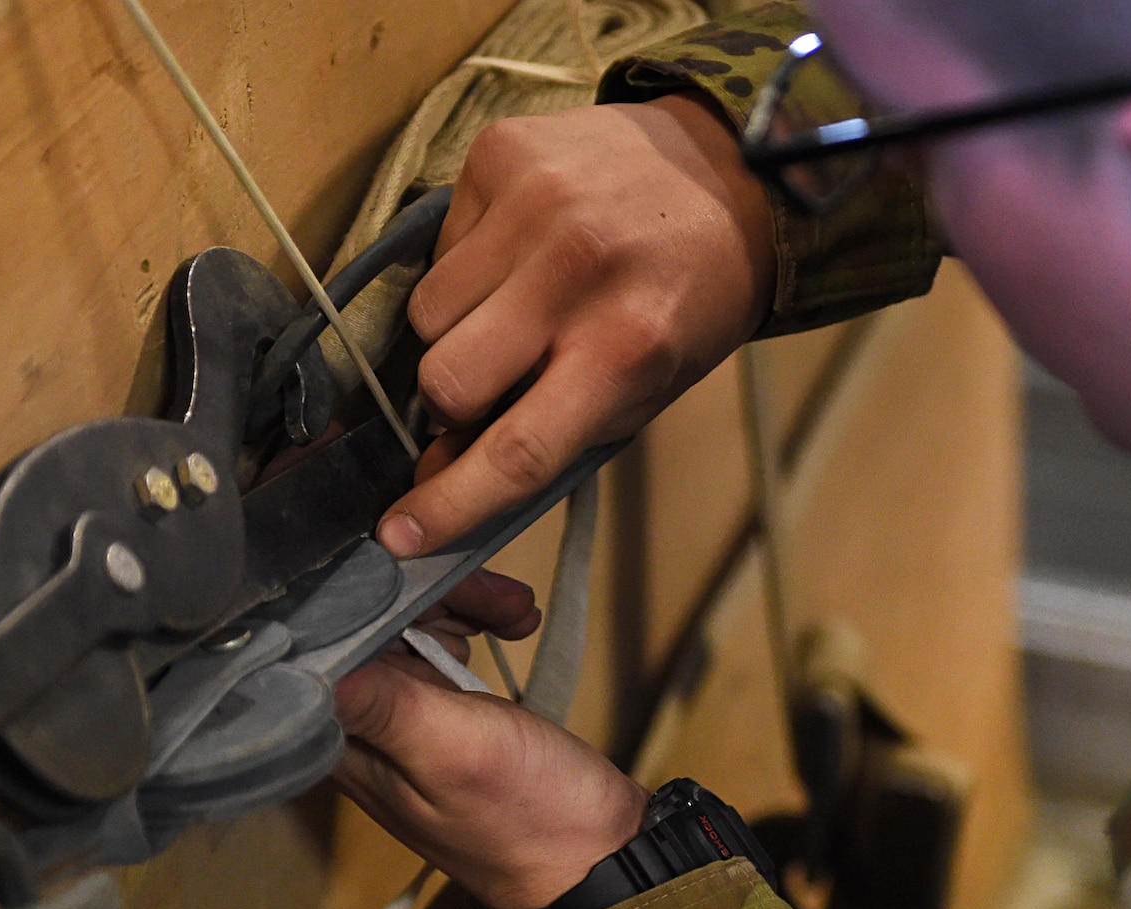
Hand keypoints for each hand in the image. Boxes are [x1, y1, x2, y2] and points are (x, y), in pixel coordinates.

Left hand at [334, 571, 649, 908]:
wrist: (599, 856)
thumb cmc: (526, 815)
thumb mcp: (453, 751)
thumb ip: (381, 705)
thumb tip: (293, 665)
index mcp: (347, 744)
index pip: (333, 640)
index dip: (378, 597)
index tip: (430, 579)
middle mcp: (363, 729)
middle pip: (369, 627)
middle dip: (432, 597)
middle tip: (498, 598)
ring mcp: (404, 721)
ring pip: (409, 628)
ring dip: (463, 605)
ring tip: (516, 612)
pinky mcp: (443, 714)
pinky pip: (441, 648)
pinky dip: (478, 626)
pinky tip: (515, 626)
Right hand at [376, 94, 778, 558]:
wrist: (729, 171)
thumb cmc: (688, 299)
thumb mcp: (649, 387)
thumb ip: (555, 434)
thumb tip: (440, 473)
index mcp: (628, 347)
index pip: (517, 449)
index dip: (451, 502)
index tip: (401, 534)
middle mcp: (576, 271)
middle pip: (446, 378)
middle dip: (454, 403)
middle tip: (489, 389)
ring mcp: (533, 203)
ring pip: (427, 312)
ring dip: (455, 333)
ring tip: (512, 312)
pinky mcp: (501, 153)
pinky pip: (438, 246)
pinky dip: (465, 268)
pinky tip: (518, 255)